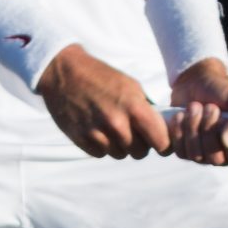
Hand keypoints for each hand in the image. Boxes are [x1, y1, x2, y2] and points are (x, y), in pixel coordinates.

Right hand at [37, 45, 171, 158]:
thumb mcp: (131, 86)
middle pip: (140, 153)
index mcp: (134, 108)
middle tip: (131, 129)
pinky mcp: (81, 140)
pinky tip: (96, 127)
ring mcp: (98, 134)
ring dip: (119, 145)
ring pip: (120, 155)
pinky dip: (101, 145)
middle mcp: (117, 124)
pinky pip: (101, 154)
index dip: (163, 144)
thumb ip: (146, 109)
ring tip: (110, 125)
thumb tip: (162, 130)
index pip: (161, 142)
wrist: (64, 72)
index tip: (160, 142)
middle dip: (139, 143)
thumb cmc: (101, 77)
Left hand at [166, 60, 227, 167]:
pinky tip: (180, 115)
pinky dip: (178, 131)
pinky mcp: (185, 149)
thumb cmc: (223, 91)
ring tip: (194, 106)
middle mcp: (226, 154)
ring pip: (195, 156)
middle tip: (209, 106)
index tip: (223, 121)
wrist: (196, 82)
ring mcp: (204, 155)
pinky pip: (178, 152)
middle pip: (215, 159)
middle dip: (208, 129)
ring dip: (192, 127)